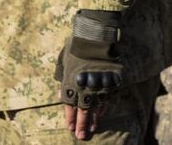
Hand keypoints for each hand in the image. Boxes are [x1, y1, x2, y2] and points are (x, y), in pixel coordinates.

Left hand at [59, 10, 124, 138]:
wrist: (95, 37)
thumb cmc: (76, 46)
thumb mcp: (64, 61)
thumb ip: (63, 76)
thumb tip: (61, 86)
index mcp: (70, 84)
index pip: (69, 106)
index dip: (70, 118)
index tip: (70, 128)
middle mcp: (84, 88)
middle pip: (82, 111)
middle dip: (81, 125)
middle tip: (81, 136)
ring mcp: (98, 85)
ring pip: (96, 107)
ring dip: (93, 119)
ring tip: (91, 129)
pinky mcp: (110, 81)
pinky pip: (107, 98)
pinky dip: (104, 107)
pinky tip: (101, 114)